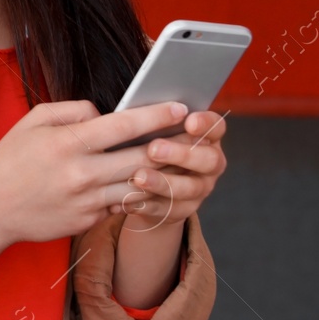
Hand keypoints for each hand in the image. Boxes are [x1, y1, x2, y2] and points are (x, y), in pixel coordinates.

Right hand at [0, 99, 193, 247]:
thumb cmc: (11, 160)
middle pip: (143, 157)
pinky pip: (123, 204)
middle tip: (195, 134)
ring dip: (164, 172)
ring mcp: (87, 200)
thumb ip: (72, 111)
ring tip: (182, 160)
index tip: (180, 107)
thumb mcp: (32, 122)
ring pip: (140, 184)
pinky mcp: (89, 220)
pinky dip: (138, 193)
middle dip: (173, 144)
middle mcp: (81, 173)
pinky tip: (150, 182)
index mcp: (67, 143)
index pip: (123, 125)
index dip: (156, 115)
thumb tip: (105, 113)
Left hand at [104, 109, 227, 228]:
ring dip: (163, 182)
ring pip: (189, 188)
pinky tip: (127, 201)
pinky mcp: (183, 210)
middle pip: (209, 159)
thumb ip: (141, 120)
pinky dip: (147, 205)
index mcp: (206, 137)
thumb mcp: (147, 130)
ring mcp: (200, 188)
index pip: (216, 127)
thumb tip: (102, 108)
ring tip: (138, 177)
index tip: (188, 121)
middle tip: (153, 149)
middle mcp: (210, 163)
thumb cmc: (146, 144)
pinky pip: (169, 210)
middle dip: (181, 154)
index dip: (206, 124)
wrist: (147, 184)